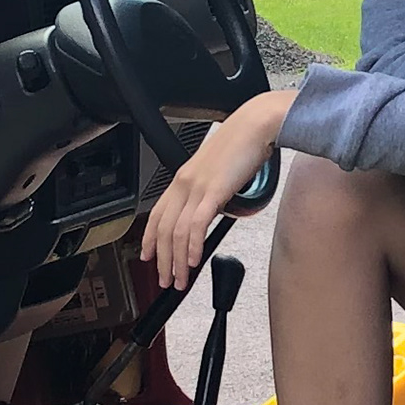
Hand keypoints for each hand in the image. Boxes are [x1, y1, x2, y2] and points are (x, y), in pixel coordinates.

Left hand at [142, 87, 292, 287]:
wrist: (256, 125)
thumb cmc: (242, 143)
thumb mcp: (218, 170)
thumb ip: (210, 190)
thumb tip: (213, 210)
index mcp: (183, 178)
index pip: (156, 214)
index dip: (149, 239)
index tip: (148, 257)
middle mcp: (184, 183)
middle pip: (164, 229)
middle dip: (162, 259)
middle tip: (166, 279)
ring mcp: (197, 187)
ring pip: (177, 232)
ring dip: (177, 260)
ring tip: (181, 278)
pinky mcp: (213, 190)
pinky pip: (196, 224)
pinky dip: (193, 246)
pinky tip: (194, 260)